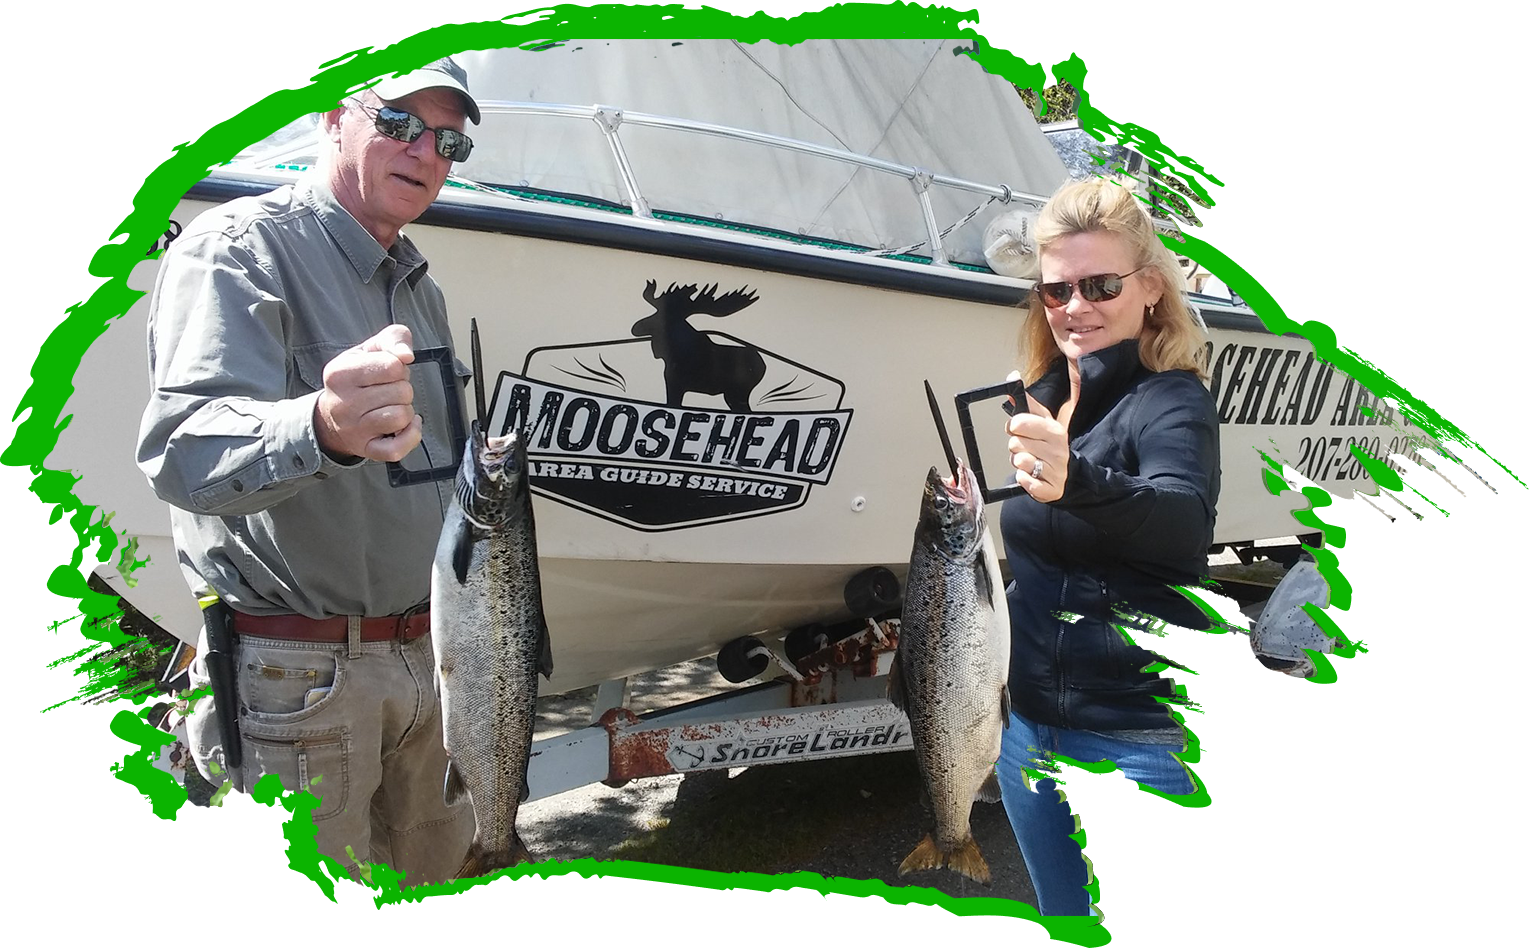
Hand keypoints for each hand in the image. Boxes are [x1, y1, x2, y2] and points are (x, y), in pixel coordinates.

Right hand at [313, 325, 421, 462]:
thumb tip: (405, 355)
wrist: (331, 416)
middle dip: (402, 389)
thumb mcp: (369, 349)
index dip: (398, 367)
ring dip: (405, 410)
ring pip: (402, 416)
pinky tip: (406, 426)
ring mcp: (353, 429)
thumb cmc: (356, 379)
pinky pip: (398, 448)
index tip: (386, 371)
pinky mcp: (365, 450)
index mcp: (340, 373)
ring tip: (390, 406)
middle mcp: (343, 403)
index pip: (393, 366)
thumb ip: (393, 338)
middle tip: (386, 391)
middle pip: (402, 392)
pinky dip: (410, 435)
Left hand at [1006, 371, 1068, 502]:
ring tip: (1028, 461)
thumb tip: (1012, 377)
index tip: (1017, 428)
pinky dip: (1022, 479)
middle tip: (1025, 448)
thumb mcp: (1041, 421)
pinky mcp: (1052, 489)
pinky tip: (1030, 476)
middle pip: (1015, 444)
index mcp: (1055, 430)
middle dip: (1015, 447)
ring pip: (1020, 462)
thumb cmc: (1049, 445)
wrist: (1067, 475)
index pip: (1021, 422)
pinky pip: (1025, 482)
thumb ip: (1025, 402)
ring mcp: (1057, 471)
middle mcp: (1058, 450)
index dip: (1013, 425)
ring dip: (1018, 463)